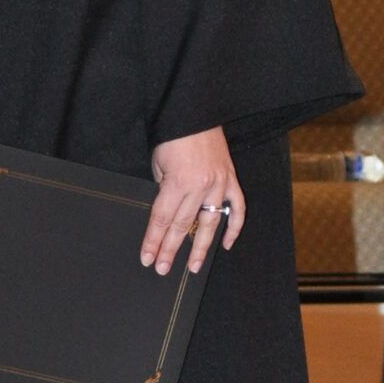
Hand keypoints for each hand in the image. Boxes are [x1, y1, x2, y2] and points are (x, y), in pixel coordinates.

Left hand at [142, 128, 245, 276]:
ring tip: (193, 267)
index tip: (147, 258)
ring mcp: (219, 184)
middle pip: (182, 226)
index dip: (153, 241)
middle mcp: (200, 186)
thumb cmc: (173, 137)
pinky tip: (226, 245)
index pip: (162, 219)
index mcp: (178, 182)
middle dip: (170, 249)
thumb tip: (167, 213)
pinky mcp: (231, 179)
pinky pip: (236, 209)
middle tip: (163, 269)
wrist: (195, 113)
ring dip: (200, 247)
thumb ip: (164, 189)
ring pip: (209, 224)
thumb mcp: (159, 163)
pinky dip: (234, 228)